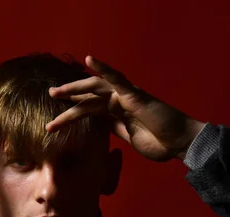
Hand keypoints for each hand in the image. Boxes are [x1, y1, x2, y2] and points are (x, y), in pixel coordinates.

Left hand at [46, 55, 205, 161]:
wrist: (180, 143)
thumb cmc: (160, 142)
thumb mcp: (130, 138)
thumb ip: (115, 129)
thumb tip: (101, 126)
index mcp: (116, 114)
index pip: (89, 110)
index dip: (71, 112)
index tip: (54, 119)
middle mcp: (118, 102)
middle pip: (87, 98)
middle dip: (68, 98)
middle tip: (50, 95)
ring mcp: (125, 97)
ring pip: (95, 88)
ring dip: (74, 88)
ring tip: (56, 91)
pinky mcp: (133, 95)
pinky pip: (116, 78)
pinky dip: (103, 68)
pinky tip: (90, 60)